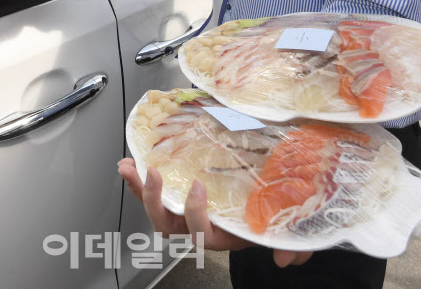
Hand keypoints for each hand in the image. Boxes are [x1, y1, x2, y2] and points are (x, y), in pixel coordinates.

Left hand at [117, 158, 312, 267]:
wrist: (270, 203)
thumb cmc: (274, 214)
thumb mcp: (288, 229)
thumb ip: (291, 246)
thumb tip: (284, 259)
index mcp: (223, 234)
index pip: (202, 235)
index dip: (195, 214)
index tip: (198, 186)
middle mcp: (201, 225)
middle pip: (169, 226)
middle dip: (155, 203)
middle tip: (153, 174)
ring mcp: (186, 211)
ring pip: (156, 210)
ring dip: (140, 190)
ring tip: (130, 166)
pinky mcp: (179, 193)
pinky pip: (154, 192)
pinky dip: (138, 179)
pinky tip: (129, 163)